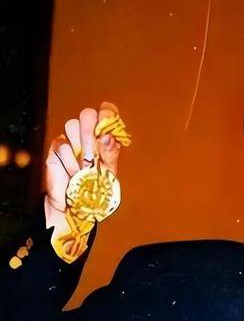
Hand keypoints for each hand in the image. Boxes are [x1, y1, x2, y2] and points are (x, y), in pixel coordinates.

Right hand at [44, 102, 122, 234]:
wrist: (75, 207)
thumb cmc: (95, 190)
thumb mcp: (109, 174)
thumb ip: (110, 154)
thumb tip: (108, 137)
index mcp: (104, 139)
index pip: (106, 115)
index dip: (107, 112)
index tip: (108, 113)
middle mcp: (87, 137)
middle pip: (87, 114)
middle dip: (91, 129)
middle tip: (94, 149)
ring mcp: (71, 141)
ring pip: (72, 125)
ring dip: (81, 147)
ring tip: (84, 167)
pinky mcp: (56, 150)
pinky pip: (61, 145)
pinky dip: (69, 161)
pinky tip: (73, 173)